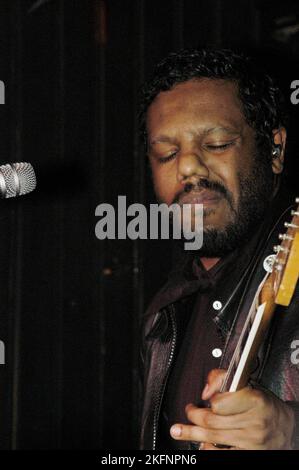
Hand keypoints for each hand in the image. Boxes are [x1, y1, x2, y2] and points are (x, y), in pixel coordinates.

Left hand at [170, 369, 294, 449]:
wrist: (286, 427)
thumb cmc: (265, 405)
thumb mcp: (249, 385)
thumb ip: (223, 379)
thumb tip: (205, 390)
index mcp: (254, 401)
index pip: (220, 402)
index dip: (210, 399)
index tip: (206, 397)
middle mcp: (253, 422)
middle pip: (211, 421)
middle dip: (194, 416)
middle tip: (189, 412)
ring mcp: (251, 442)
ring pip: (212, 438)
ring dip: (191, 433)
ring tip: (179, 431)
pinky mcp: (248, 454)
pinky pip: (221, 455)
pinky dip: (207, 449)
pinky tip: (202, 444)